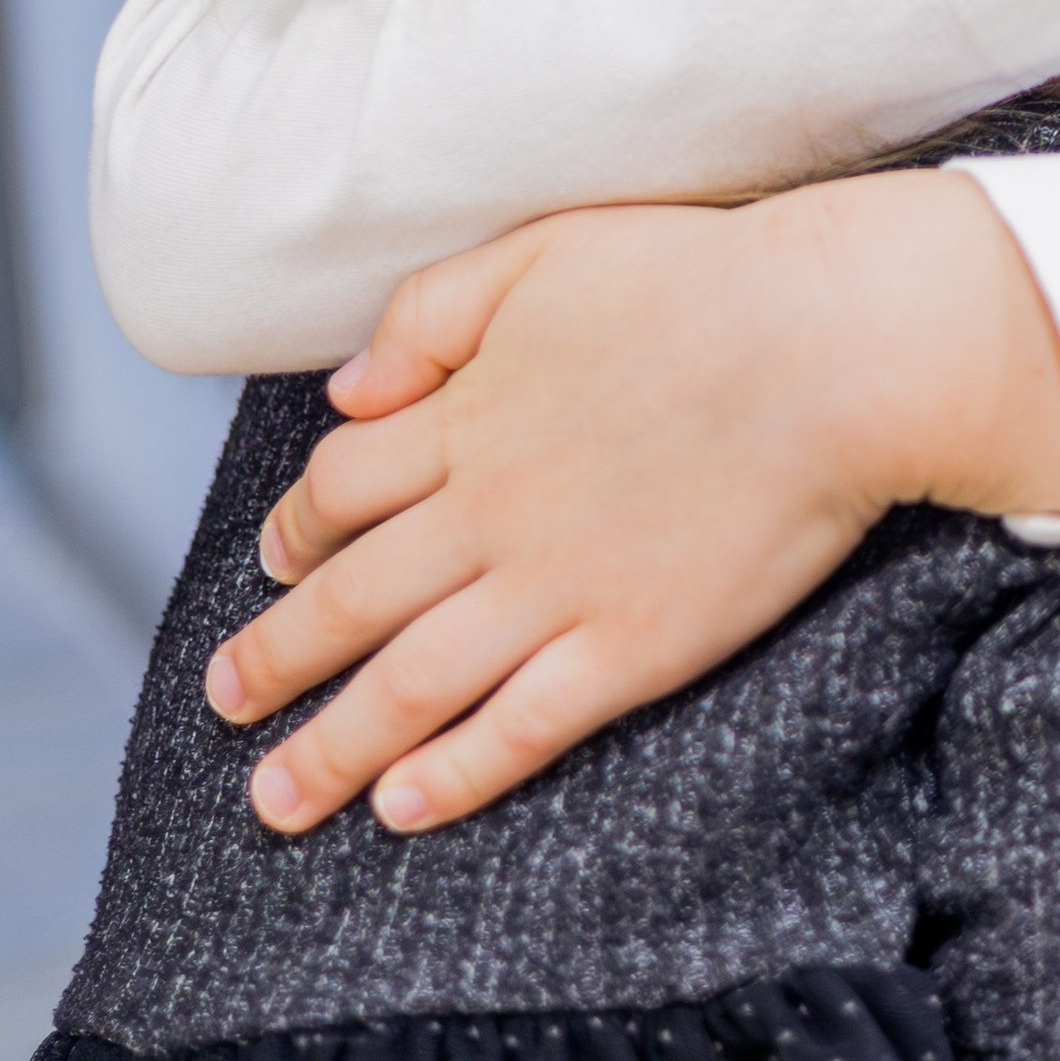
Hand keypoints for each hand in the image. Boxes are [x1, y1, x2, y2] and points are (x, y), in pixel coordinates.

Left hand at [206, 172, 1059, 834]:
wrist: (833, 347)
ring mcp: (558, 588)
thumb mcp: (546, 251)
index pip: (341, 489)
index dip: (296, 530)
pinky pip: (520, 727)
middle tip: (226, 706)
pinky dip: (454, 775)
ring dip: (333, 748)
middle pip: (349, 601)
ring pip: (410, 685)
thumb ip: (432, 313)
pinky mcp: (633, 647)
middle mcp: (491, 512)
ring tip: (280, 799)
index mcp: (468, 415)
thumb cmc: (706, 281)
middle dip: (274, 661)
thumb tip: (348, 389)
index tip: (273, 562)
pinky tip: (406, 809)